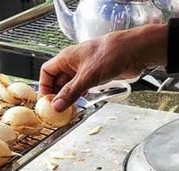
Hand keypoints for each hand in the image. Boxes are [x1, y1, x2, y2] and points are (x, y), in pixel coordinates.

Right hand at [39, 24, 167, 110]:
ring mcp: (86, 69)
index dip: (45, 86)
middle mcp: (74, 63)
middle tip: (58, 110)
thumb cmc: (111, 55)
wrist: (134, 52)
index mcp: (67, 58)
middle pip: (58, 79)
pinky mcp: (97, 74)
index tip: (47, 101)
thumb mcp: (87, 77)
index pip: (47, 72)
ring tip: (69, 109)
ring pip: (71, 84)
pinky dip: (80, 94)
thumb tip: (57, 105)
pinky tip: (82, 101)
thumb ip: (71, 92)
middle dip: (57, 94)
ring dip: (69, 96)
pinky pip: (83, 86)